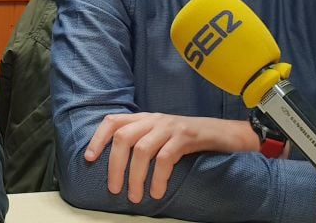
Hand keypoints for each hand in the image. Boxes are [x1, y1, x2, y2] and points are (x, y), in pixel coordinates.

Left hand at [85, 112, 257, 202]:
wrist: (227, 133)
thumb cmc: (192, 140)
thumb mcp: (163, 136)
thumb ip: (143, 142)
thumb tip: (118, 165)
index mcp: (145, 118)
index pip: (113, 121)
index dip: (98, 138)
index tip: (89, 158)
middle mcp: (155, 119)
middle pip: (123, 137)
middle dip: (114, 165)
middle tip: (114, 189)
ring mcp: (170, 126)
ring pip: (142, 149)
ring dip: (135, 176)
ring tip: (136, 197)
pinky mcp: (186, 137)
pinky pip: (165, 158)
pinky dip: (158, 177)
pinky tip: (157, 192)